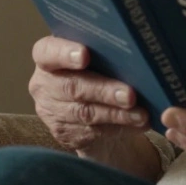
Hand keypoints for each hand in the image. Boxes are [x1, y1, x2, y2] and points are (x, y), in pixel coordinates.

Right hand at [29, 35, 149, 155]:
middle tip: (130, 95)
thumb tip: (134, 52)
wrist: (92, 105)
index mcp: (47, 57)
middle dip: (104, 91)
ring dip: (116, 114)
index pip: (46, 51)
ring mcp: (52, 111)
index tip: (84, 55)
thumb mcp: (96, 56)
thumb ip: (104, 51)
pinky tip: (137, 124)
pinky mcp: (64, 133)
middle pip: (72, 86)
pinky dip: (119, 127)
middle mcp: (44, 84)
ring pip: (85, 113)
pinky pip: (93, 132)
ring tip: (141, 114)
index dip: (64, 53)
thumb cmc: (97, 68)